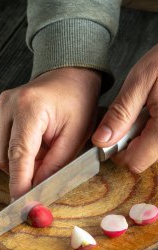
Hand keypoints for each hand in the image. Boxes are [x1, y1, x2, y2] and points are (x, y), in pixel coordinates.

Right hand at [0, 67, 100, 199]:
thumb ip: (56, 165)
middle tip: (46, 173)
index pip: (18, 155)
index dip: (19, 183)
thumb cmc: (78, 102)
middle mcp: (7, 106)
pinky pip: (3, 144)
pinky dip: (18, 151)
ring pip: (2, 154)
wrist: (69, 75)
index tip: (21, 205)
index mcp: (29, 108)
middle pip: (6, 158)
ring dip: (22, 162)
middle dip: (24, 173)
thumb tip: (37, 189)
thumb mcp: (76, 135)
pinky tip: (34, 140)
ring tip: (44, 149)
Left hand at [92, 44, 157, 172]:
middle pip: (144, 158)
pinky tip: (156, 111)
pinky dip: (153, 130)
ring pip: (152, 151)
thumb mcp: (140, 80)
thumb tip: (101, 140)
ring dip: (143, 136)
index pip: (134, 163)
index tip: (112, 134)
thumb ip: (121, 113)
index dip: (117, 152)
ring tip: (148, 110)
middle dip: (131, 142)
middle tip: (133, 115)